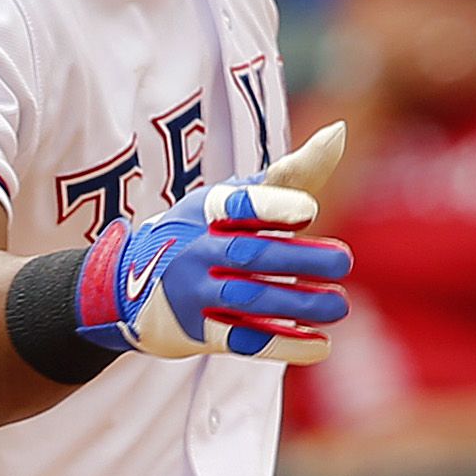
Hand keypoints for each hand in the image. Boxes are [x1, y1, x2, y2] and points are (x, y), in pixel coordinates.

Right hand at [75, 123, 351, 364]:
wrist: (130, 286)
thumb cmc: (205, 232)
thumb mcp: (234, 198)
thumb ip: (290, 173)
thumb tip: (339, 132)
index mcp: (208, 210)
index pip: (239, 205)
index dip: (272, 207)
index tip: (310, 211)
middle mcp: (197, 249)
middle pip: (251, 254)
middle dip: (301, 259)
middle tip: (344, 260)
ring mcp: (195, 293)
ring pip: (251, 299)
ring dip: (300, 303)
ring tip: (340, 304)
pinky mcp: (199, 331)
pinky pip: (244, 339)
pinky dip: (284, 343)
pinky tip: (321, 344)